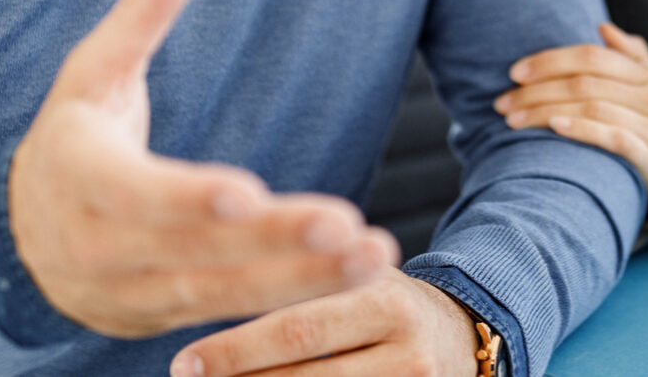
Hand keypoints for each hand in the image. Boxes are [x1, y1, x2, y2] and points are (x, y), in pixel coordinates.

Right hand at [7, 0, 399, 338]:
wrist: (18, 241)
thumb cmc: (72, 137)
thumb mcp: (92, 70)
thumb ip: (142, 10)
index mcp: (79, 175)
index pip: (134, 194)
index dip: (186, 198)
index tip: (247, 194)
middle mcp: (100, 247)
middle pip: (194, 251)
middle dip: (273, 245)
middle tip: (347, 228)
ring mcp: (131, 293)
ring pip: (222, 293)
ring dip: (302, 280)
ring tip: (373, 254)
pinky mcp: (164, 318)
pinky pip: (232, 313)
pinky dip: (294, 299)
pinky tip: (354, 275)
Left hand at [172, 267, 479, 376]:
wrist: (464, 337)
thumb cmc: (383, 305)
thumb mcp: (358, 280)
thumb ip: (305, 283)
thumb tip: (216, 286)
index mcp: (385, 300)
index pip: (301, 327)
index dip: (238, 350)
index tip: (183, 362)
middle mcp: (407, 350)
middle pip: (309, 376)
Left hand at [496, 23, 647, 234]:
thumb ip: (636, 60)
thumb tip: (602, 27)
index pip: (594, 55)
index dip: (551, 59)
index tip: (514, 72)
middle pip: (587, 80)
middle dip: (537, 88)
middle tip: (502, 101)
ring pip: (593, 106)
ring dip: (545, 111)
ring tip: (513, 120)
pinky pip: (616, 138)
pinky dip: (582, 129)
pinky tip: (554, 127)